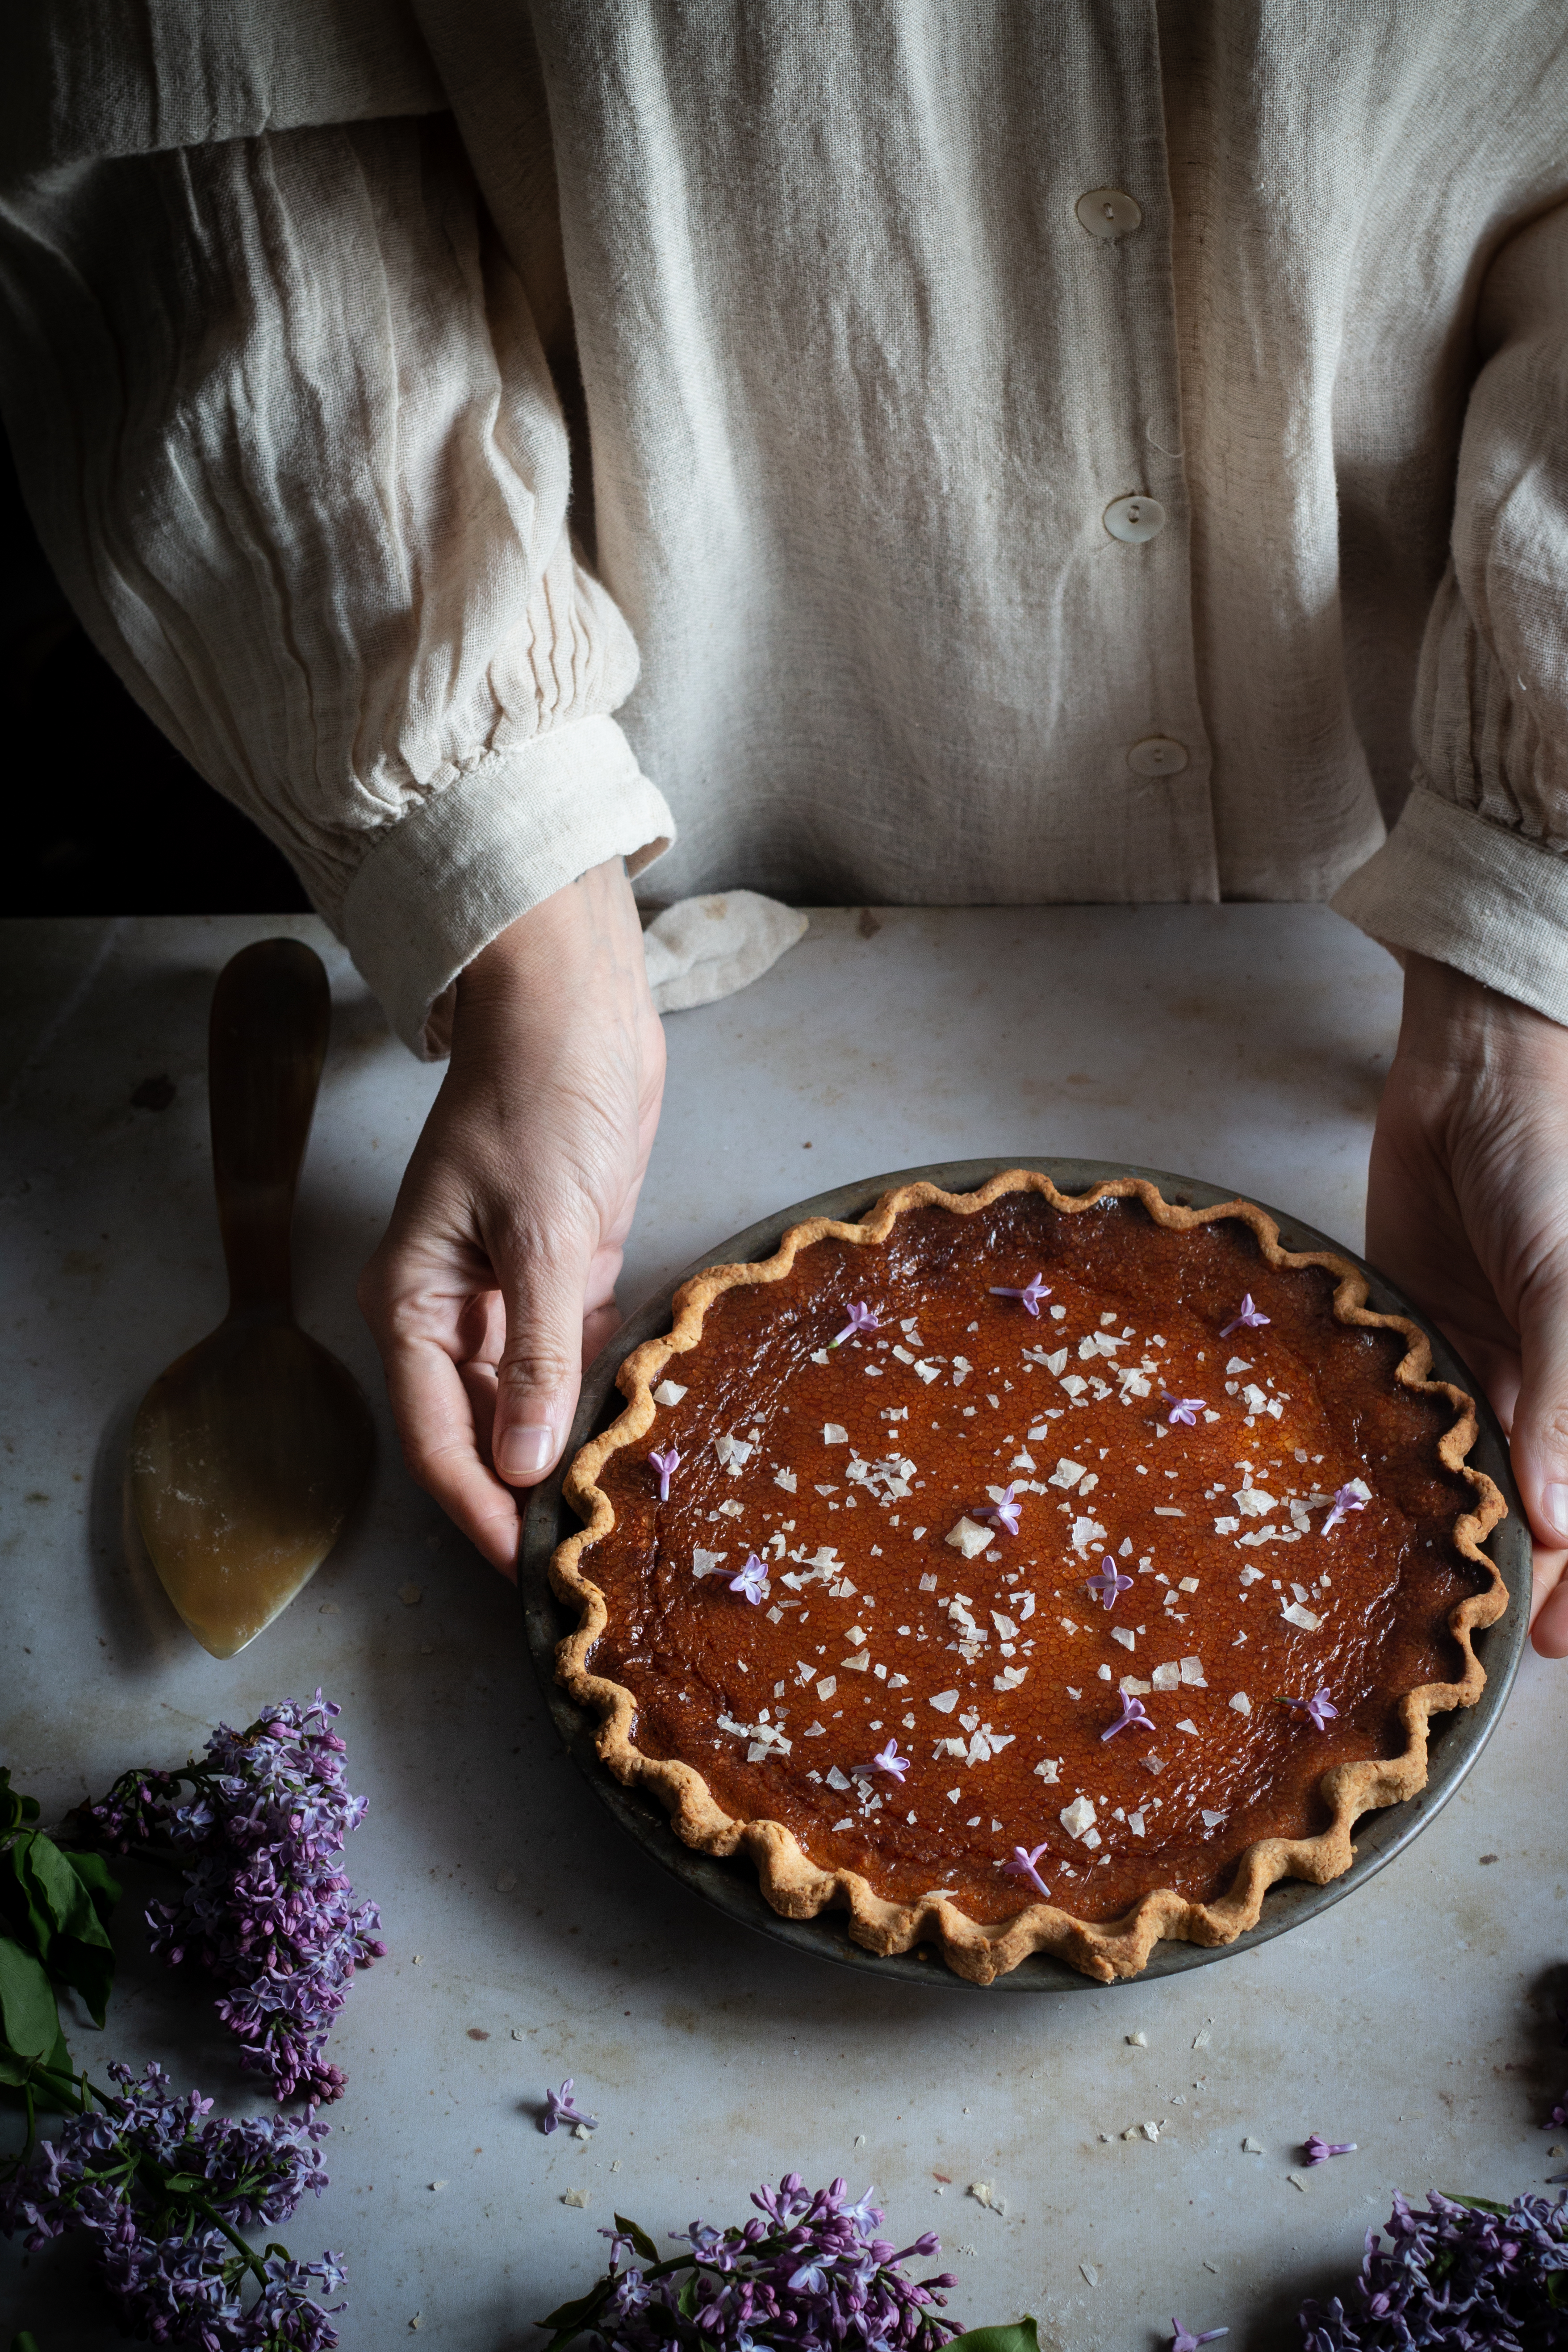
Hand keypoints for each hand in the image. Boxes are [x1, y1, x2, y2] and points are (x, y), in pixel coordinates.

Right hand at [358, 858, 664, 1575]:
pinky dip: (603, 1394)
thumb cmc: (540, 1102)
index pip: (440, 1442)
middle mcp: (451, 1311)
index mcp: (413, 1304)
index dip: (481, 1516)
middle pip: (481, 1435)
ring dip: (569, 1452)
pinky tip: (644, 1436)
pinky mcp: (562, 1272)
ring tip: (623, 1521)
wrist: (573, 1011)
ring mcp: (506, 1294)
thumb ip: (538, 1350)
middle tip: (589, 1565)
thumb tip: (526, 1462)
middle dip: (525, 1499)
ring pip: (530, 1403)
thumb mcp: (542, 1231)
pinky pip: (574, 1357)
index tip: (530, 1578)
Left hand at [1366, 952, 1567, 1654]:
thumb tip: (1564, 1517)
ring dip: (1454, 1532)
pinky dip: (1397, 1465)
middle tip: (1485, 1641)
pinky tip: (1366, 1516)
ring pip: (1474, 1473)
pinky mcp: (1416, 1340)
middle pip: (1543, 1500)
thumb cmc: (1551, 1166)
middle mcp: (1551, 1387)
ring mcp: (1485, 1368)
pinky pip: (1412, 1417)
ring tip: (1422, 1603)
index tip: (1558, 1638)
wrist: (1473, 1075)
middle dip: (1524, 1570)